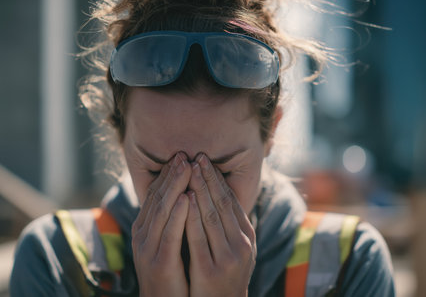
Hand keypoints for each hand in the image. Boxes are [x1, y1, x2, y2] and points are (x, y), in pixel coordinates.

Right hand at [131, 152, 190, 296]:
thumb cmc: (170, 270)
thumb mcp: (166, 240)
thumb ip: (171, 219)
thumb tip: (185, 194)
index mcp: (145, 227)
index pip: (156, 194)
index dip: (168, 174)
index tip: (182, 156)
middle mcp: (143, 233)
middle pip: (158, 197)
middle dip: (171, 174)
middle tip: (184, 154)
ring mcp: (148, 247)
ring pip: (162, 210)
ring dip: (175, 186)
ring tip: (187, 167)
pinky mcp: (160, 261)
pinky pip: (170, 233)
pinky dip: (178, 214)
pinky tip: (188, 198)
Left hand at [186, 154, 256, 296]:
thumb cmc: (225, 277)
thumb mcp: (234, 250)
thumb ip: (229, 226)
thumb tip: (218, 197)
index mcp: (247, 237)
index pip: (231, 201)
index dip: (218, 179)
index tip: (205, 161)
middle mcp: (242, 244)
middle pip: (223, 203)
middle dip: (209, 177)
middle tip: (197, 156)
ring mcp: (228, 256)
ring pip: (212, 215)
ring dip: (201, 189)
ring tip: (190, 169)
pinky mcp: (210, 269)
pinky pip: (199, 236)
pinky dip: (192, 214)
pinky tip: (185, 197)